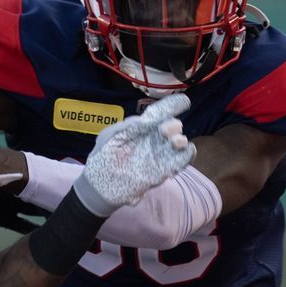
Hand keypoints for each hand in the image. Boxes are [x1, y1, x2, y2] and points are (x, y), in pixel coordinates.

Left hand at [75, 93, 195, 216]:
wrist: (98, 185)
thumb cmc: (102, 156)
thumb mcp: (110, 137)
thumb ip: (127, 126)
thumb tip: (146, 119)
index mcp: (141, 127)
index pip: (159, 114)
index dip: (171, 106)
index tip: (184, 102)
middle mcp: (153, 139)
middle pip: (171, 128)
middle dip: (173, 125)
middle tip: (165, 130)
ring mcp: (159, 155)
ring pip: (178, 144)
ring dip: (180, 140)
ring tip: (176, 142)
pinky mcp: (162, 171)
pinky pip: (179, 162)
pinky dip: (187, 156)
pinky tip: (187, 151)